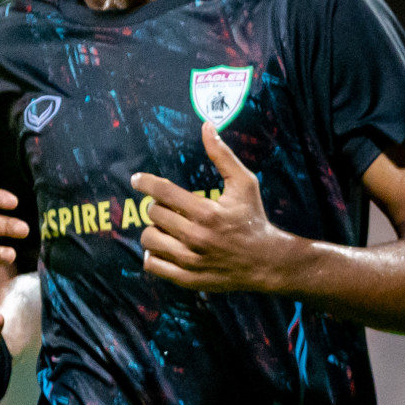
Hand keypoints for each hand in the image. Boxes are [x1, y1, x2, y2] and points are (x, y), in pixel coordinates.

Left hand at [132, 122, 295, 291]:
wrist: (267, 261)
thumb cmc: (253, 218)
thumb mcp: (244, 184)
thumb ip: (223, 156)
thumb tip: (207, 126)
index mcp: (207, 212)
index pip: (163, 193)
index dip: (146, 182)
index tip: (137, 180)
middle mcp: (196, 236)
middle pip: (154, 214)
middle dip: (159, 207)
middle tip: (171, 208)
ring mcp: (190, 260)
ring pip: (149, 239)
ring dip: (155, 230)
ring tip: (168, 228)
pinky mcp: (187, 278)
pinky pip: (152, 264)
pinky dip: (153, 255)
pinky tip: (165, 247)